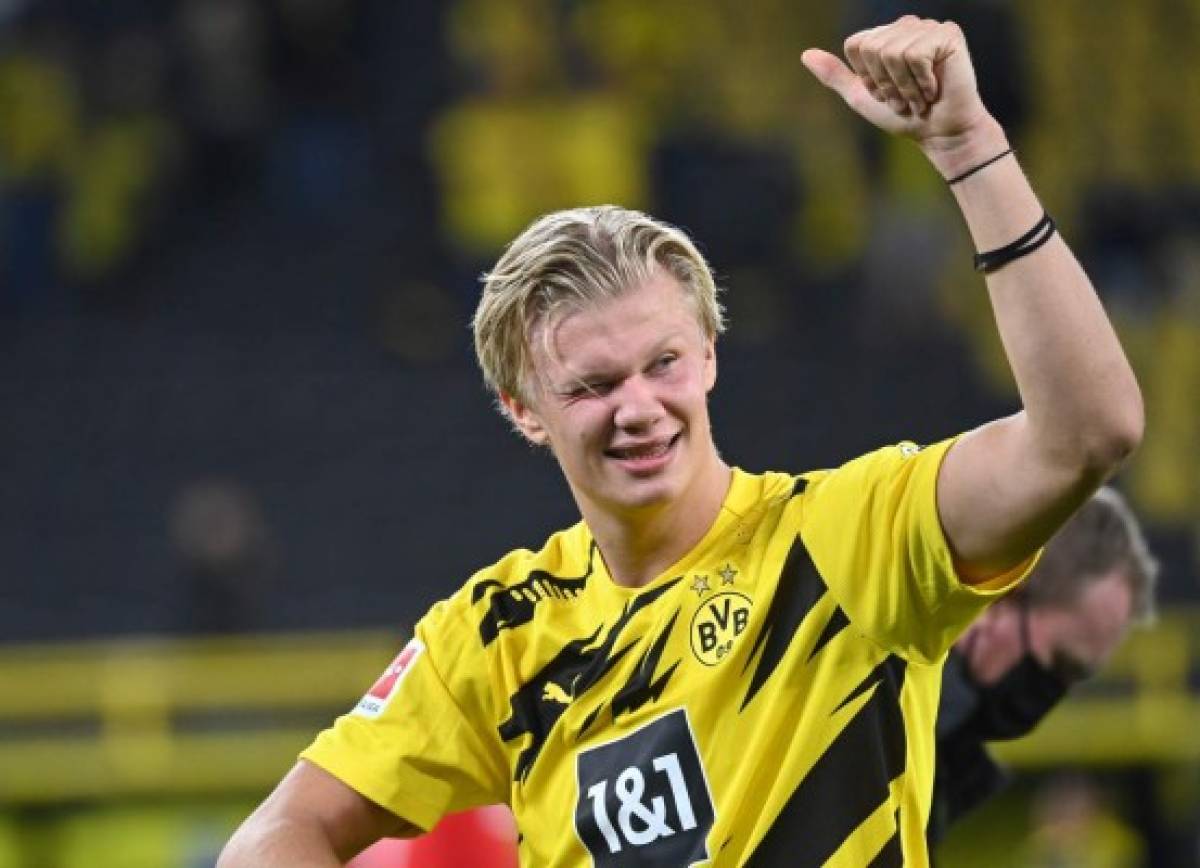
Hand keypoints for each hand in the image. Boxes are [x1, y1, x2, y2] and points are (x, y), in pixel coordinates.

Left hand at [802, 16, 998, 157]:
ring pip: (893, 52)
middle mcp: (905, 26)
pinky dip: (921, 81)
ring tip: (919, 97)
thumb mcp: (862, 97)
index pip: (855, 45)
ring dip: (904, 86)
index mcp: (884, 36)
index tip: (885, 93)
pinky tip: (933, 90)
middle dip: (885, 83)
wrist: (939, 133)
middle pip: (872, 48)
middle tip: (904, 98)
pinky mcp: (948, 34)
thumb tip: (805, 54)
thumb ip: (836, 76)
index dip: (867, 77)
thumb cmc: (904, 116)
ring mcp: (927, 27)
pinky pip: (916, 54)